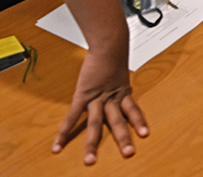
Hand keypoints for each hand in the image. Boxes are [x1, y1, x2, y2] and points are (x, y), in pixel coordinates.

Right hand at [53, 46, 146, 164]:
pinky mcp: (83, 95)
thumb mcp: (120, 70)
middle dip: (123, 138)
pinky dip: (64, 131)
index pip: (133, 110)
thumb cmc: (112, 53)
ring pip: (97, 124)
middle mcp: (112, 98)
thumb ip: (118, 79)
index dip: (138, 122)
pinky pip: (72, 116)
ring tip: (90, 160)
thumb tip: (119, 79)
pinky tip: (58, 145)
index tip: (144, 135)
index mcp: (123, 92)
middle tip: (129, 154)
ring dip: (93, 143)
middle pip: (118, 121)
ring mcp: (97, 98)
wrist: (108, 43)